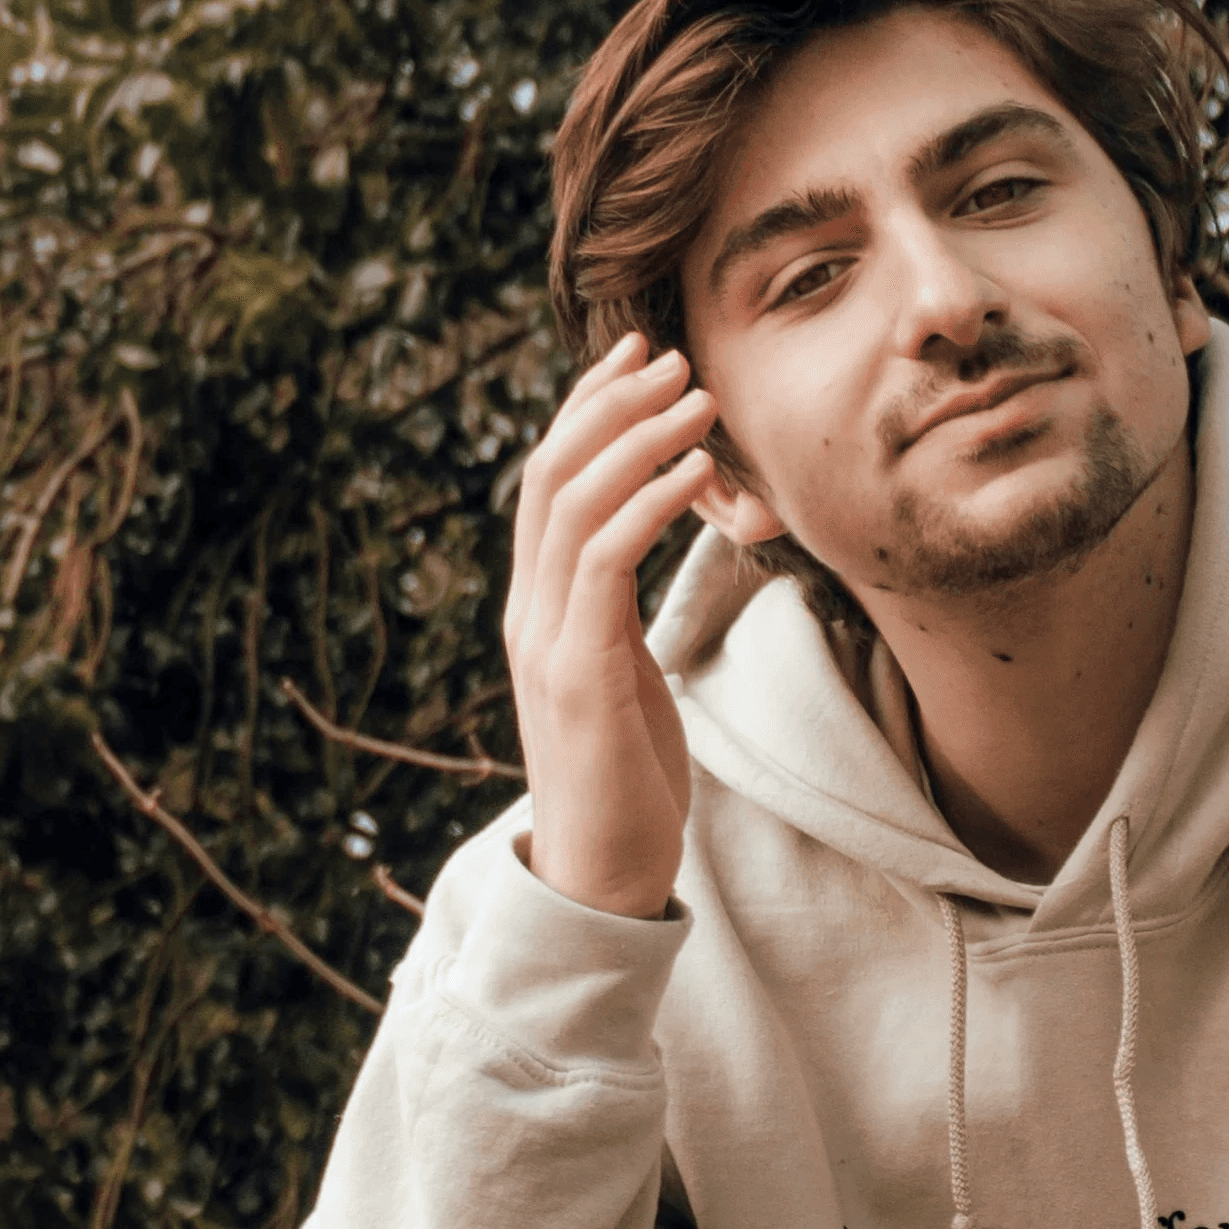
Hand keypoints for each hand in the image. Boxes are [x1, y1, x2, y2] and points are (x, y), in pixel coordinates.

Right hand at [503, 331, 719, 918]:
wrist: (603, 875)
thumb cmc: (627, 774)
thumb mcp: (626, 670)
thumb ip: (621, 608)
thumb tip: (653, 546)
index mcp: (538, 606)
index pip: (549, 480)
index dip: (591, 408)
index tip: (644, 355)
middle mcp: (529, 612)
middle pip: (550, 473)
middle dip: (611, 403)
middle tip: (673, 354)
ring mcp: (546, 641)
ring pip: (574, 505)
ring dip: (640, 440)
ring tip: (699, 398)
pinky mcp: (578, 675)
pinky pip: (604, 565)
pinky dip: (650, 506)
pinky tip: (698, 473)